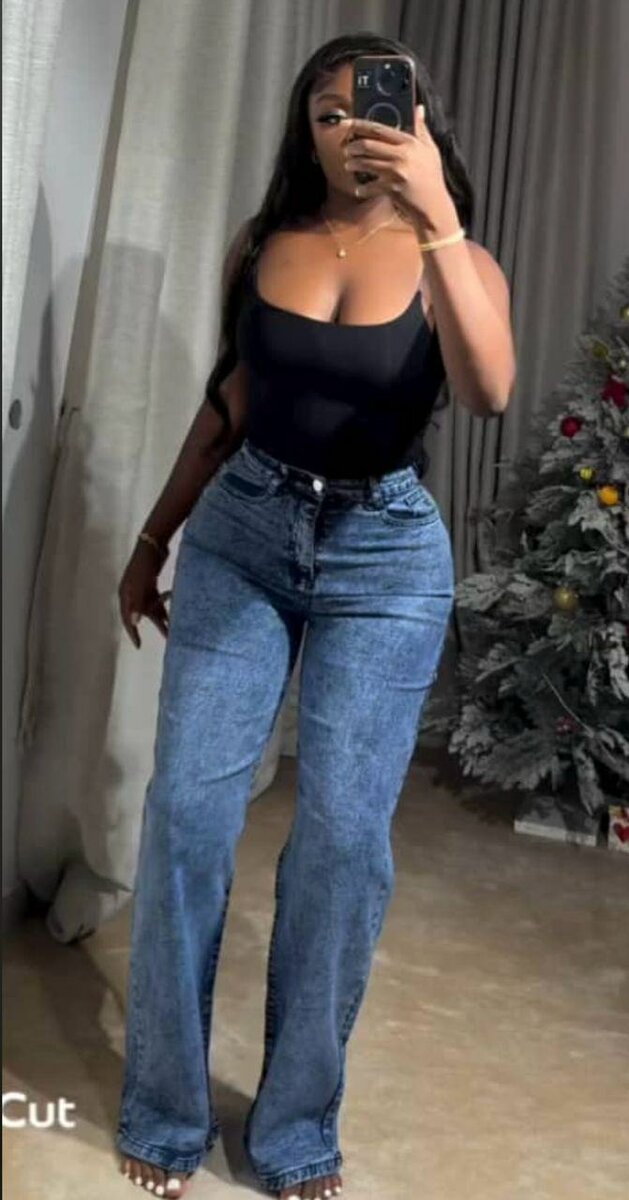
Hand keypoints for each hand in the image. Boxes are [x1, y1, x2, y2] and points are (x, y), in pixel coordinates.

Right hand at [118, 541, 171, 647]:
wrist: (153, 542)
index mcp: (125, 594)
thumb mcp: (141, 584)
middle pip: (142, 614)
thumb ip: (138, 603)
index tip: (138, 645)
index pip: (127, 618)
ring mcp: (142, 588)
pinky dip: (166, 604)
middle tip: (167, 639)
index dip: (132, 633)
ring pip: (153, 608)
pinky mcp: (151, 583)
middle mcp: (132, 593)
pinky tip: (175, 606)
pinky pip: (158, 599)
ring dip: (163, 617)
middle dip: (155, 626)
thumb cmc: (144, 563)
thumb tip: (135, 622)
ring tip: (174, 629)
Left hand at [344, 105, 449, 224]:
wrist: (434, 206)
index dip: (359, 124)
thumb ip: (421, 128)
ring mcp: (396, 172)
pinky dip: (361, 189)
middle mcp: (402, 155)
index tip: (347, 123)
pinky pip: (369, 187)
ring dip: (352, 164)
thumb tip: (418, 108)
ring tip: (349, 165)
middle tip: (346, 149)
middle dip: (352, 146)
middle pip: (368, 145)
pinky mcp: (391, 189)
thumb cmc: (432, 178)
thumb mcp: (430, 150)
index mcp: (410, 142)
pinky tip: (359, 190)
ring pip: (365, 164)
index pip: (379, 129)